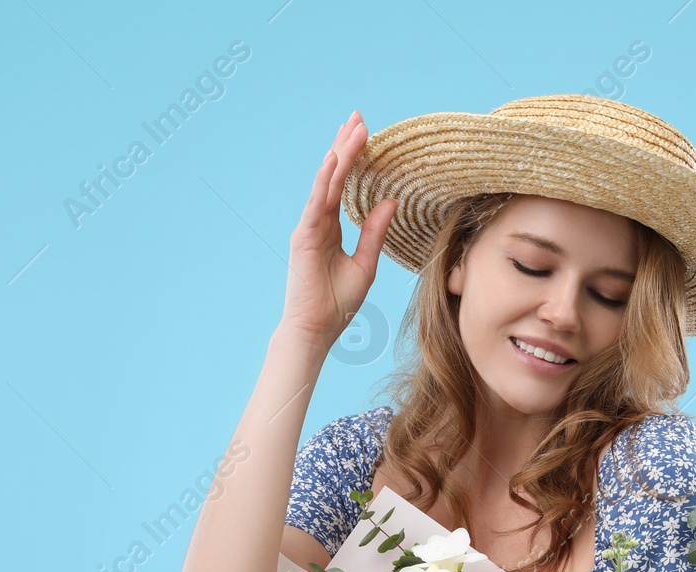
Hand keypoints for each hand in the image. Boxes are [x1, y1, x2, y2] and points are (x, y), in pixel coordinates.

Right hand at [281, 110, 398, 351]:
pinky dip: (325, 180)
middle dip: (346, 145)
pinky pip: (317, 203)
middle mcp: (318, 222)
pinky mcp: (304, 237)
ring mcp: (309, 227)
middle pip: (334, 176)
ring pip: (327, 183)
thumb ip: (374, 232)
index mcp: (331, 227)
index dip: (353, 158)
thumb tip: (391, 202)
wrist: (317, 330)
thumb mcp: (366, 263)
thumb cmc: (338, 303)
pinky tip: (333, 160)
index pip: (344, 185)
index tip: (365, 132)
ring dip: (340, 155)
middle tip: (359, 116)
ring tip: (354, 129)